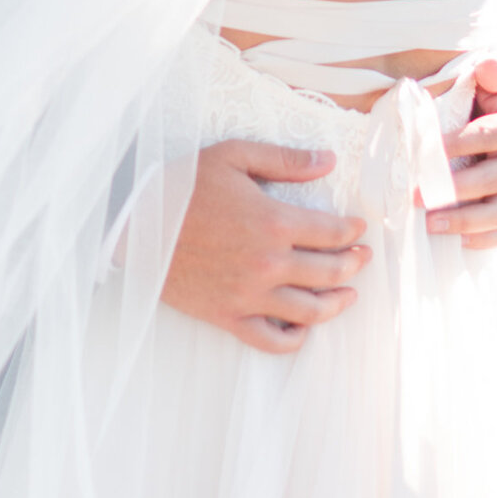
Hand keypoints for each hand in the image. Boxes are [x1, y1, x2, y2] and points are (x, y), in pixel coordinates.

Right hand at [162, 139, 369, 356]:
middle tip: (362, 257)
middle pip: (330, 272)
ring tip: (348, 294)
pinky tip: (304, 328)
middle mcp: (269, 264)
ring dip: (337, 303)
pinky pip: (272, 341)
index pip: (333, 232)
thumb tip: (327, 161)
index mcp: (274, 222)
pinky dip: (295, 339)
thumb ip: (284, 160)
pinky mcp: (228, 317)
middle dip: (354, 264)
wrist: (134, 225)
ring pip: (310, 311)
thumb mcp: (233, 157)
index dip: (353, 230)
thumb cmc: (181, 186)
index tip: (359, 228)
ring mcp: (249, 296)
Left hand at [426, 59, 496, 249]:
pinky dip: (483, 240)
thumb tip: (488, 67)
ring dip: (464, 221)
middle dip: (451, 189)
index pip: (488, 135)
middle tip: (415, 195)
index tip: (422, 152)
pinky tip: (455, 242)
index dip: (456, 144)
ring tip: (430, 225)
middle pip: (491, 179)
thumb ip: (494, 71)